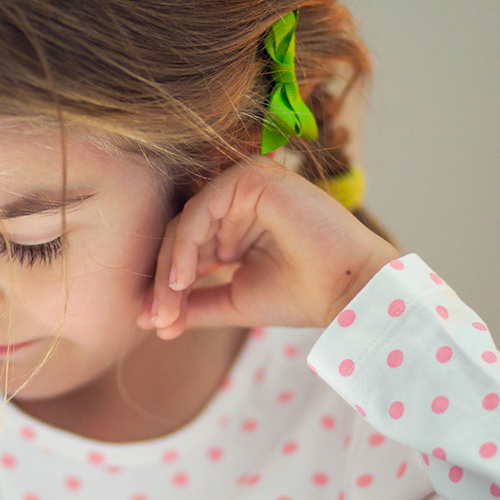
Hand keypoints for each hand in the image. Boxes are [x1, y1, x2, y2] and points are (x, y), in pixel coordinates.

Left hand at [139, 158, 400, 337]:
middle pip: (179, 234)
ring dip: (172, 265)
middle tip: (156, 317)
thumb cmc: (302, 296)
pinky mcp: (253, 177)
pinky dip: (187, 243)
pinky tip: (183, 278)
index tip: (152, 321)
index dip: (166, 285)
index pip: (184, 248)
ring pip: (186, 221)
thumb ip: (194, 304)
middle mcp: (238, 201)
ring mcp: (246, 185)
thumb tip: (150, 322)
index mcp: (234, 225)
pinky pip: (203, 208)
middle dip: (164, 279)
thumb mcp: (234, 301)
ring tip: (169, 302)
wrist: (350, 292)